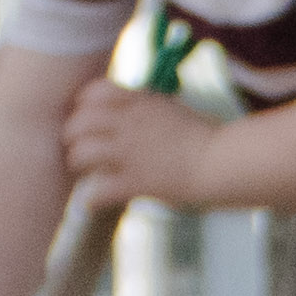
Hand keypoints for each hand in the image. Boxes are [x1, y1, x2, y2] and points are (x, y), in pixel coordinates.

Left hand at [58, 84, 222, 207]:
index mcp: (139, 102)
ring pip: (81, 154)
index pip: (93, 92)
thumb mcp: (172, 109)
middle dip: (71, 136)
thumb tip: (131, 107)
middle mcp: (130, 124)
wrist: (224, 160)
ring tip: (82, 173)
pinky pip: (98, 191)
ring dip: (76, 164)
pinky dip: (90, 199)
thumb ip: (146, 106)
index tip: (82, 116)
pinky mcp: (136, 182)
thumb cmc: (206, 136)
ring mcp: (131, 153)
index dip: (81, 105)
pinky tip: (91, 203)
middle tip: (75, 148)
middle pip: (79, 122)